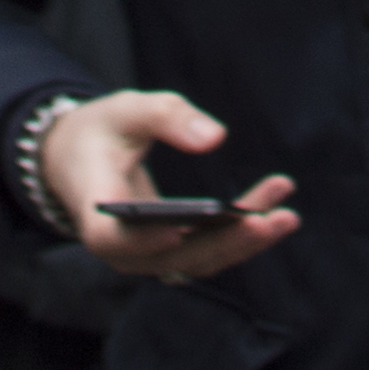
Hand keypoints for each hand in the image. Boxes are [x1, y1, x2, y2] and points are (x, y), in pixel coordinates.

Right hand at [42, 93, 295, 280]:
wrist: (82, 159)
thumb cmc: (101, 131)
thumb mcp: (126, 109)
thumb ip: (166, 116)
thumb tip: (216, 137)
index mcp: (95, 212)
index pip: (115, 239)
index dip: (145, 240)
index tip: (180, 229)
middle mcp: (121, 248)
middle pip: (174, 257)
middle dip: (227, 241)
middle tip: (273, 219)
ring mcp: (147, 256)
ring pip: (198, 260)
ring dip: (244, 241)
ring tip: (287, 214)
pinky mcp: (169, 253)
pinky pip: (207, 252)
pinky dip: (240, 235)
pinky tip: (275, 212)